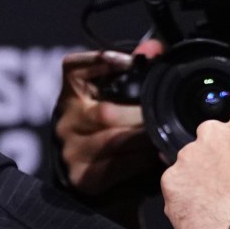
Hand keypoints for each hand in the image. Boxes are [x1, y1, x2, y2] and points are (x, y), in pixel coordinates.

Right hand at [56, 49, 158, 196]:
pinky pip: (116, 166)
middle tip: (163, 115)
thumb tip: (153, 48)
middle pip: (106, 112)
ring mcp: (71, 151)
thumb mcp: (117, 98)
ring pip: (113, 140)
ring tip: (161, 136)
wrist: (97, 180)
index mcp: (72, 95)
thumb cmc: (112, 131)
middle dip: (141, 114)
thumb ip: (134, 71)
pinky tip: (151, 157)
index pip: (73, 68)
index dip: (98, 61)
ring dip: (144, 139)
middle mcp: (66, 122)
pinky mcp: (82, 177)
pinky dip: (140, 160)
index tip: (129, 62)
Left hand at [159, 108, 229, 228]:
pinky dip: (184, 202)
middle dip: (214, 162)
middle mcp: (212, 132)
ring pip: (189, 167)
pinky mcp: (171, 180)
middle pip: (208, 144)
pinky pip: (175, 190)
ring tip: (214, 206)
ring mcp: (188, 156)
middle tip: (226, 188)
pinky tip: (202, 216)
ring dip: (198, 182)